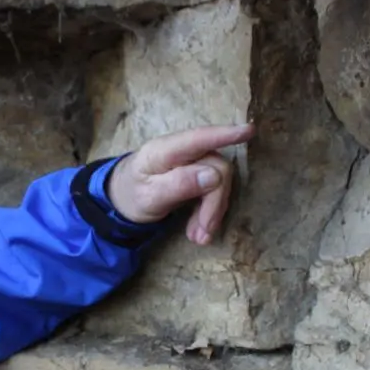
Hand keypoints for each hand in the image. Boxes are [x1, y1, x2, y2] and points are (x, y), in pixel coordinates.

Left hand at [105, 123, 254, 244]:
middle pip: (216, 168)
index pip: (199, 139)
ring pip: (218, 182)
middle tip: (203, 235)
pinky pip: (212, 190)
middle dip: (214, 204)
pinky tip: (198, 232)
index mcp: (164, 151)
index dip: (225, 134)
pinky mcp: (196, 174)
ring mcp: (191, 161)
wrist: (121, 201)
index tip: (249, 131)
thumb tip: (214, 175)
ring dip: (212, 213)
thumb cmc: (131, 195)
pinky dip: (208, 213)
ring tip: (198, 238)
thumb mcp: (149, 196)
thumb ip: (179, 184)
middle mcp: (181, 150)